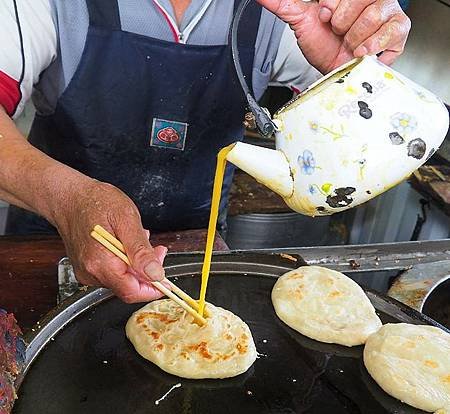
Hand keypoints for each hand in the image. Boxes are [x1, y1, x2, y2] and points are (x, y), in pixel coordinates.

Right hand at [54, 179, 167, 302]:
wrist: (70, 197)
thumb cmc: (96, 202)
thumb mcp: (126, 220)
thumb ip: (141, 250)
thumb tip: (156, 274)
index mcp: (100, 262)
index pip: (131, 292)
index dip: (153, 289)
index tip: (167, 283)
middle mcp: (90, 272)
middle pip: (129, 286)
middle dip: (148, 272)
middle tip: (158, 249)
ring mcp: (87, 272)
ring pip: (122, 280)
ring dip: (137, 264)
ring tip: (138, 239)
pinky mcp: (87, 269)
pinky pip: (113, 273)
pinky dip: (125, 262)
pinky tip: (125, 244)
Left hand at [257, 0, 410, 72]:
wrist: (337, 75)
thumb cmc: (323, 48)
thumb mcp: (301, 22)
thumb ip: (283, 4)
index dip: (328, 8)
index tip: (325, 18)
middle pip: (357, 0)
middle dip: (341, 24)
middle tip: (340, 34)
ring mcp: (388, 11)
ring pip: (371, 16)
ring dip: (354, 38)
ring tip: (351, 44)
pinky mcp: (399, 29)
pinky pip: (388, 32)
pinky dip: (371, 46)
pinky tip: (363, 51)